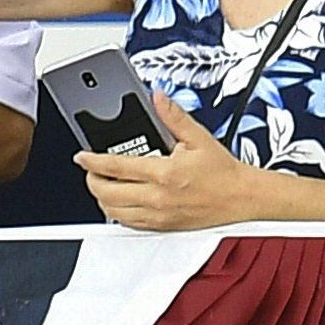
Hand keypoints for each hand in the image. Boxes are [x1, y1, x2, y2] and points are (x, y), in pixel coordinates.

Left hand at [75, 126, 268, 232]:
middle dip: (92, 180)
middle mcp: (158, 198)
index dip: (91, 162)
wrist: (243, 198)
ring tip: (102, 185)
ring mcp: (159, 216)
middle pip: (107, 194)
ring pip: (114, 213)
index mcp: (164, 173)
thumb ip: (173, 116)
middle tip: (91, 170)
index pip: (115, 168)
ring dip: (102, 199)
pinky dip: (117, 213)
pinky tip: (120, 202)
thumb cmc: (223, 172)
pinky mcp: (163, 227)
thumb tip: (157, 97)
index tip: (82, 156)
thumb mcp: (198, 137)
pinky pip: (129, 224)